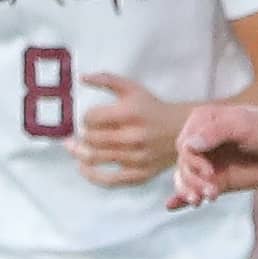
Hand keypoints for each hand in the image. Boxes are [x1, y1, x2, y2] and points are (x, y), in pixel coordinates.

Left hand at [65, 72, 186, 188]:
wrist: (184, 130)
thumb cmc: (153, 108)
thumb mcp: (132, 88)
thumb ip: (106, 80)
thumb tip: (81, 78)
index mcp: (129, 113)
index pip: (91, 118)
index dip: (86, 118)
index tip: (91, 118)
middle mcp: (132, 137)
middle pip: (90, 138)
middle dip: (82, 135)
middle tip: (83, 133)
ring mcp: (136, 158)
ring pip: (95, 157)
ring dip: (80, 153)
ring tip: (73, 148)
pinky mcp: (140, 174)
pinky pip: (110, 181)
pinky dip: (92, 176)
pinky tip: (83, 168)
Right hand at [168, 102, 257, 209]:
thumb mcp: (241, 125)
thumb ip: (215, 133)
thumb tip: (188, 145)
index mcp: (201, 123)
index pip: (184, 146)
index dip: (192, 161)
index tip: (209, 172)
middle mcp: (200, 142)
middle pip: (184, 165)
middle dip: (193, 181)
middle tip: (209, 193)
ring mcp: (208, 162)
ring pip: (187, 179)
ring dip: (190, 191)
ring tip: (200, 201)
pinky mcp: (218, 180)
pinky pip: (197, 189)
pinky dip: (182, 198)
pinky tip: (171, 206)